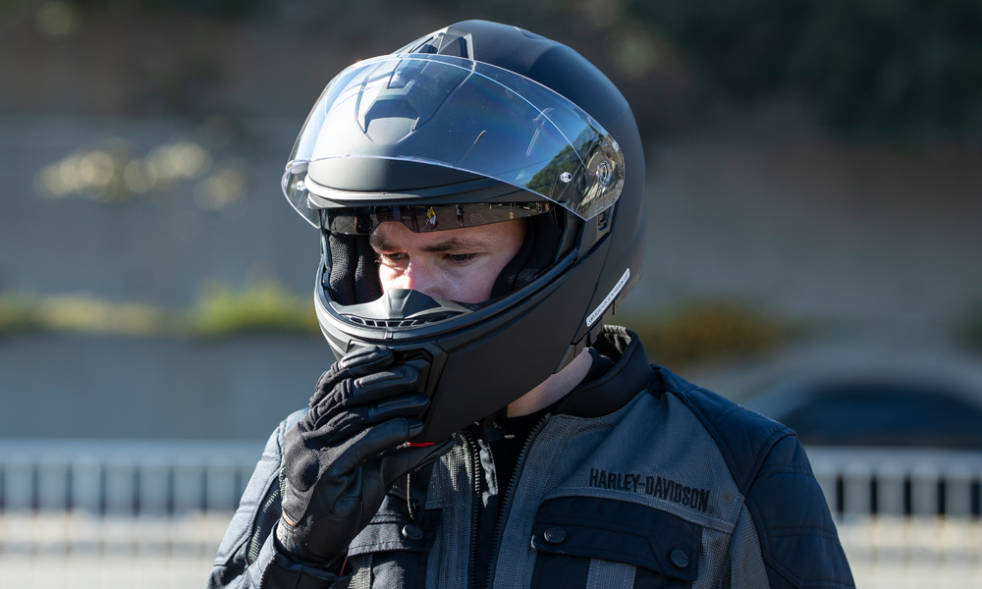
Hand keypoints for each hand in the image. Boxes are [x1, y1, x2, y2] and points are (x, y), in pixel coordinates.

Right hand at [275, 346, 451, 564]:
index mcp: (309, 425)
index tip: (389, 353)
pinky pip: (361, 443)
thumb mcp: (368, 469)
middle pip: (345, 393)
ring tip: (423, 401)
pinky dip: (389, 432)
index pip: (331, 383)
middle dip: (383, 379)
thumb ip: (396, 449)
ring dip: (394, 405)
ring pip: (356, 415)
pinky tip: (411, 428)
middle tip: (415, 372)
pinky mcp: (324, 472)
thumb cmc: (339, 501)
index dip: (359, 363)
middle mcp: (305, 434)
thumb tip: (437, 437)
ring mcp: (311, 452)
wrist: (313, 542)